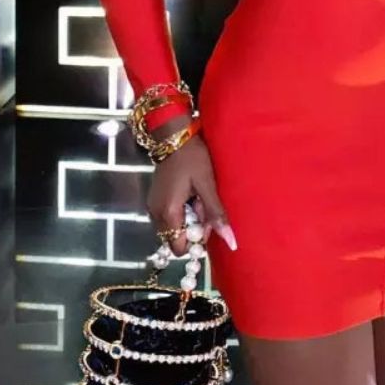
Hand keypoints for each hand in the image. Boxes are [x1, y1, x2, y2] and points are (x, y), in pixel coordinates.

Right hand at [146, 119, 237, 255]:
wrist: (174, 136)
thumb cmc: (193, 158)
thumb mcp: (207, 185)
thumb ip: (216, 214)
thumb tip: (231, 241)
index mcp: (168, 213)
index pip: (179, 248)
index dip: (196, 241)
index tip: (207, 223)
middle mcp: (156, 214)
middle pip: (175, 239)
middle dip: (193, 229)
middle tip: (204, 206)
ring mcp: (153, 207)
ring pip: (173, 228)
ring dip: (188, 220)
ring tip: (197, 198)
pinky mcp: (155, 199)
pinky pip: (169, 217)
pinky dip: (181, 212)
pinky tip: (190, 195)